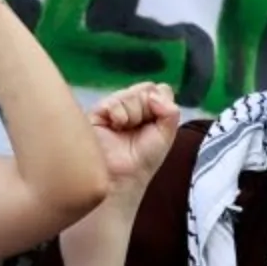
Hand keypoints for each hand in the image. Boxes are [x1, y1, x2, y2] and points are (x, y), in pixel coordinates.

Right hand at [89, 83, 180, 201]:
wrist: (122, 176)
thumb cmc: (143, 160)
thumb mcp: (166, 135)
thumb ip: (169, 111)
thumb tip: (155, 93)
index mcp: (149, 111)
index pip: (159, 90)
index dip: (161, 102)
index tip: (158, 120)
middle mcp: (131, 106)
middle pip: (145, 88)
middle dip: (147, 108)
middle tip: (141, 127)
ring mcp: (114, 107)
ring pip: (130, 94)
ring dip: (133, 114)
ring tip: (125, 130)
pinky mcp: (97, 111)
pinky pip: (113, 101)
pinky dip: (118, 114)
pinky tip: (114, 126)